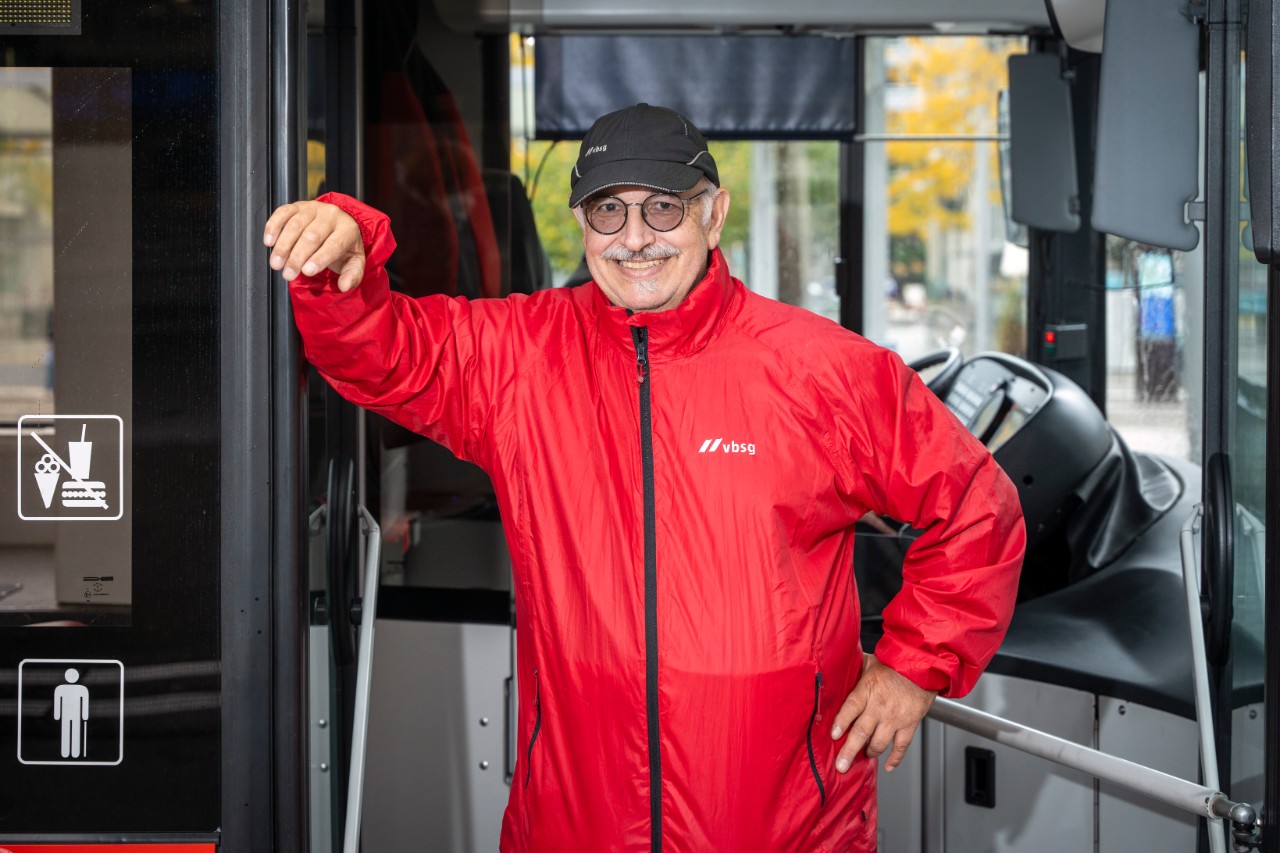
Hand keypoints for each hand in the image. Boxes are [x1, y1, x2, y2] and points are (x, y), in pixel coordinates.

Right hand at [263, 200, 365, 291]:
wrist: (338, 224)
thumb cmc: (345, 246)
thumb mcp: (354, 262)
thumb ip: (352, 275)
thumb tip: (345, 286)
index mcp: (348, 229)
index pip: (334, 244)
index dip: (319, 258)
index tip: (306, 272)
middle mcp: (331, 215)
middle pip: (312, 236)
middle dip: (297, 257)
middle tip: (288, 274)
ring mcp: (313, 208)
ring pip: (295, 225)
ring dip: (283, 246)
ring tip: (276, 264)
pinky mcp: (297, 206)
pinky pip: (283, 212)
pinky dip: (273, 227)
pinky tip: (269, 242)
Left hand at [830, 653, 936, 773]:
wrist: (923, 665)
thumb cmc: (895, 663)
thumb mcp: (869, 663)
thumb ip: (854, 672)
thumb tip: (836, 672)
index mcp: (868, 689)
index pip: (851, 708)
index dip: (841, 722)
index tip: (833, 735)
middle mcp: (881, 706)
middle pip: (862, 731)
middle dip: (850, 750)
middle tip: (841, 765)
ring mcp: (896, 717)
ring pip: (880, 742)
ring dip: (870, 753)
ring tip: (863, 757)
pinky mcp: (910, 724)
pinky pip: (902, 746)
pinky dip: (895, 758)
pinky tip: (888, 766)